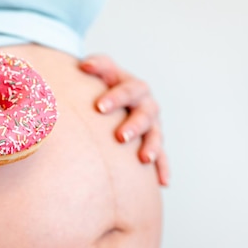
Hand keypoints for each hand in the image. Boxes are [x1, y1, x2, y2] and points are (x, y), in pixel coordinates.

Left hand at [79, 55, 168, 185]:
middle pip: (145, 114)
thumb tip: (83, 65)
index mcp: (135, 87)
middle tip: (120, 137)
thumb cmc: (105, 84)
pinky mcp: (154, 143)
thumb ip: (96, 65)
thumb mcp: (102, 71)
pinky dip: (163, 168)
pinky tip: (163, 182)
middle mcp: (147, 106)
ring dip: (151, 147)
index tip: (99, 108)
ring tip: (143, 159)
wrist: (114, 98)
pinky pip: (163, 157)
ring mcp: (153, 126)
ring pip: (156, 135)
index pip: (128, 89)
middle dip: (134, 125)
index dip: (116, 97)